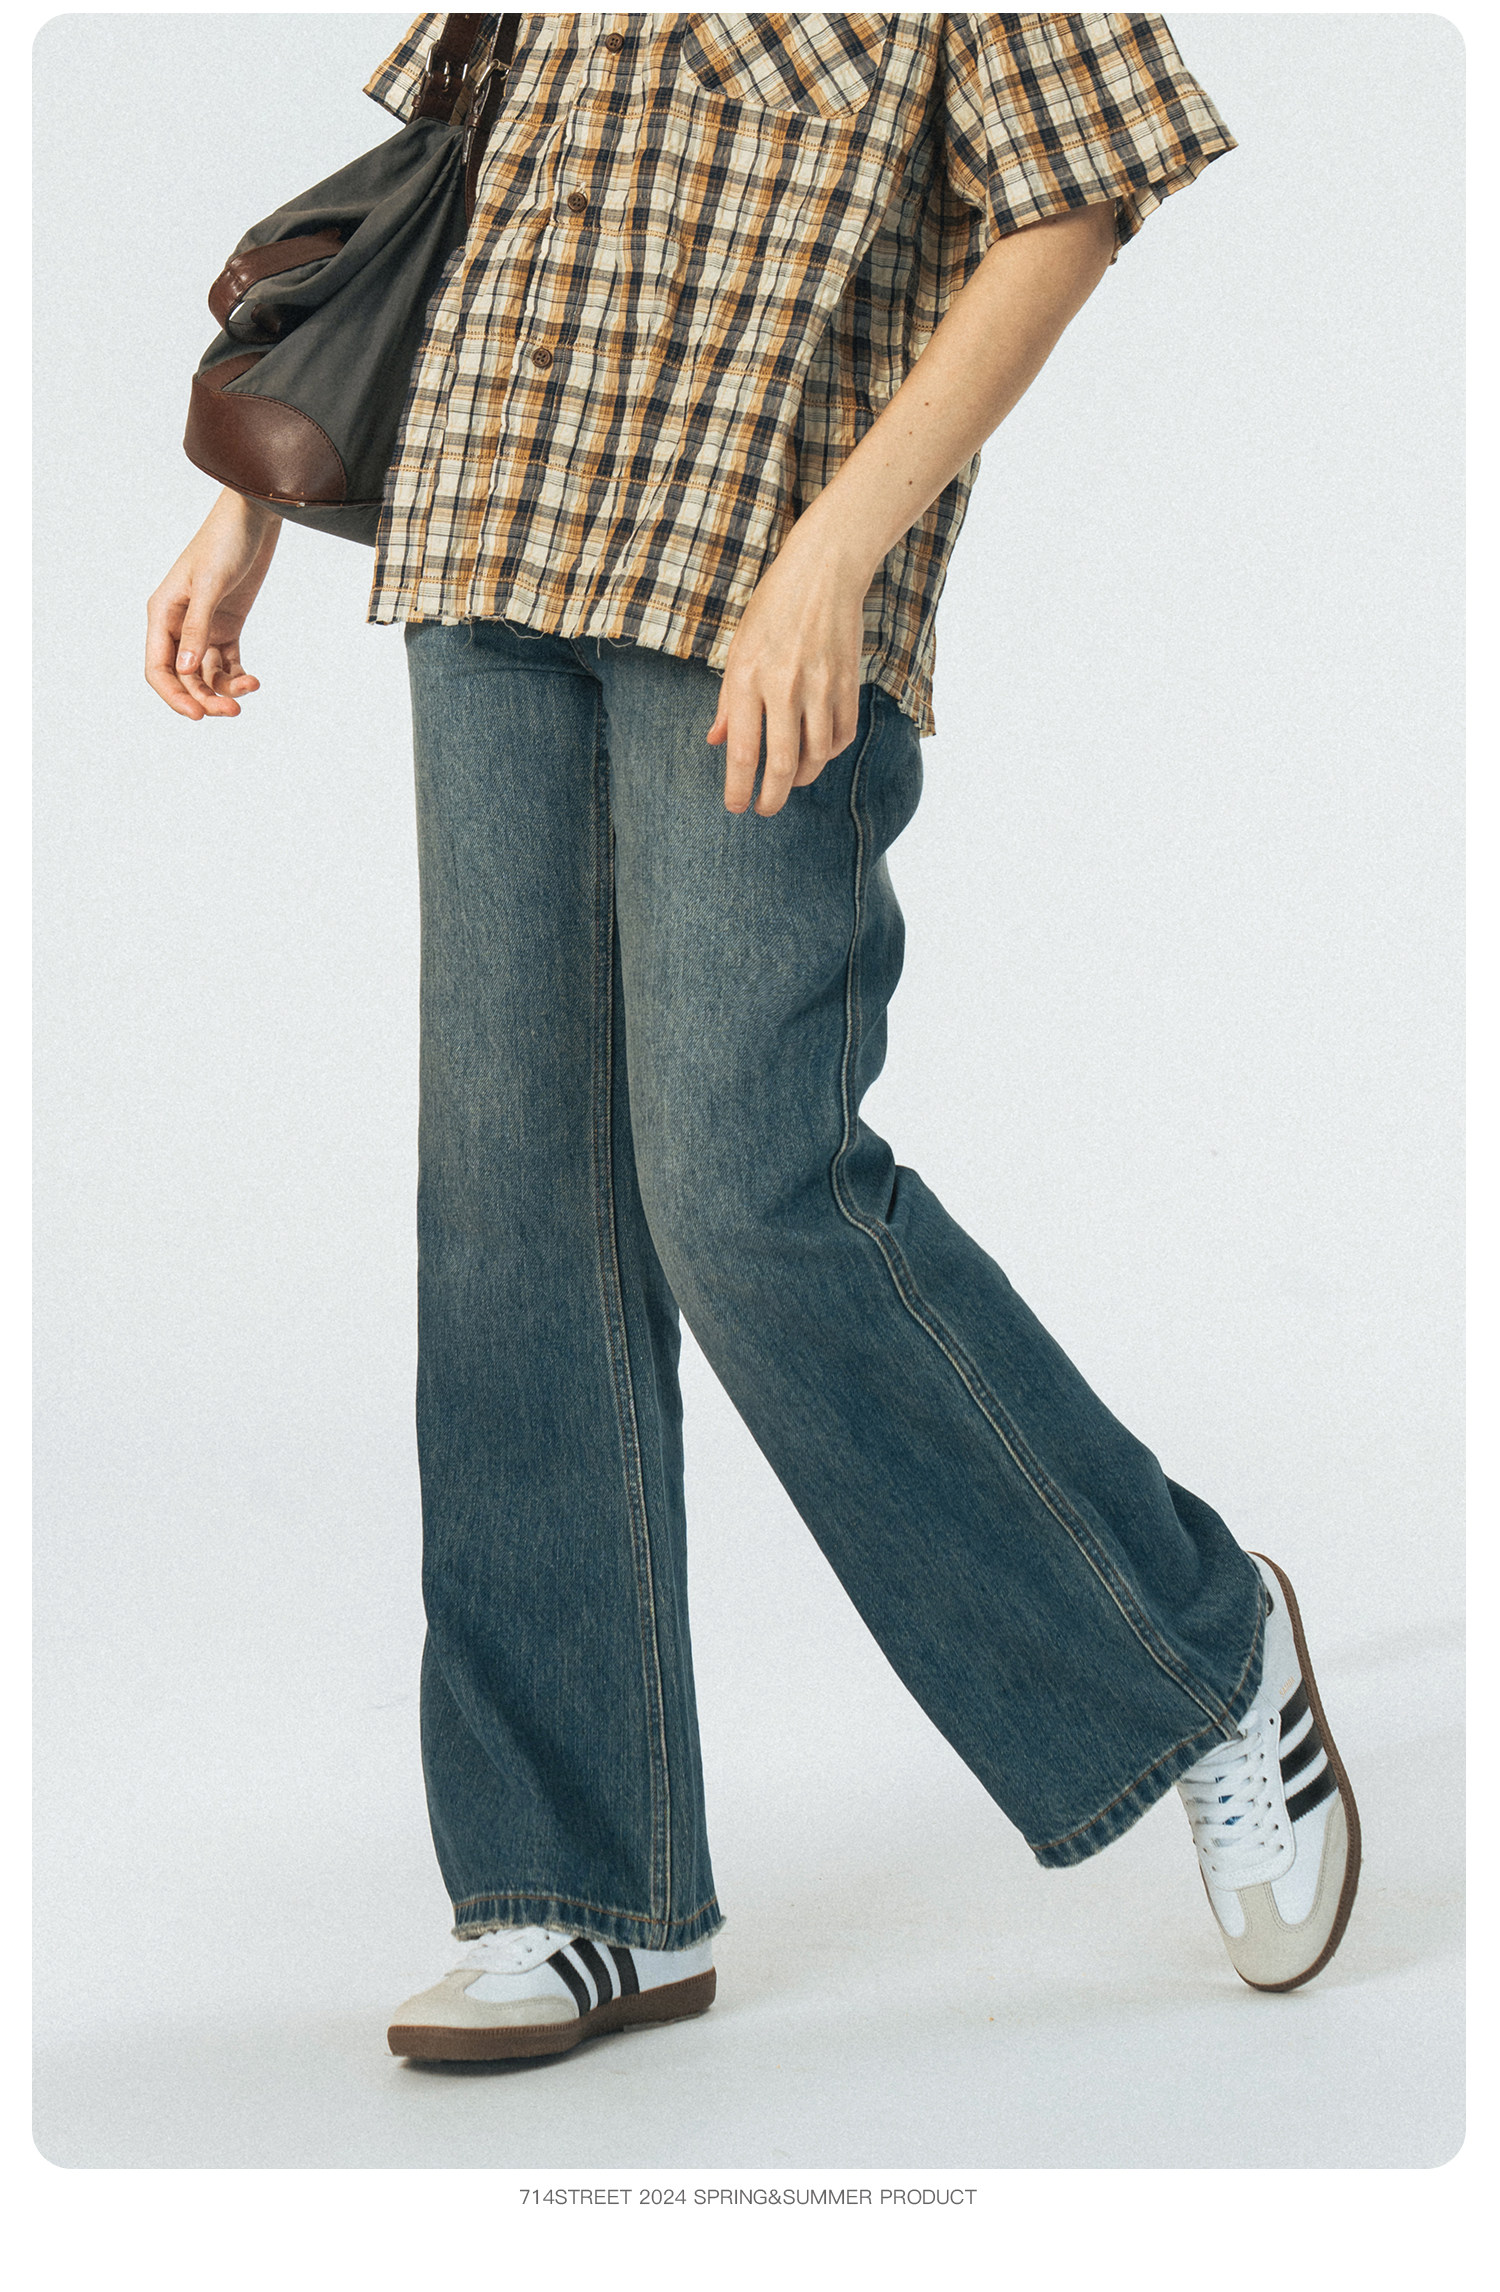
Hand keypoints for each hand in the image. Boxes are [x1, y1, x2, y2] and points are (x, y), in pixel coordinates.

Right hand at [146, 488, 281, 719]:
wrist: (253, 519)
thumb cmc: (225, 542)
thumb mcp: (211, 585)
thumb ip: (197, 628)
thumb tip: (186, 670)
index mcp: (162, 613)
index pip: (158, 668)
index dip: (173, 696)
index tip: (197, 715)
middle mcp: (178, 625)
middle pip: (184, 678)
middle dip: (205, 698)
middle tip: (232, 711)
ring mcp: (204, 628)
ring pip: (207, 675)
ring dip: (224, 690)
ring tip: (249, 691)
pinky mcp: (227, 627)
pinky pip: (228, 664)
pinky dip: (238, 677)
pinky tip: (254, 681)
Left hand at [706, 528, 867, 816]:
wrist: (824, 572)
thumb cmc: (773, 608)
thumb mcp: (738, 648)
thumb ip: (729, 701)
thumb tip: (717, 742)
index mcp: (748, 678)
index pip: (743, 753)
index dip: (739, 789)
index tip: (736, 808)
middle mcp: (784, 687)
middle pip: (781, 765)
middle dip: (771, 798)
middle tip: (764, 810)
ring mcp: (820, 687)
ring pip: (816, 757)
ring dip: (801, 778)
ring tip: (789, 781)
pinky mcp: (847, 684)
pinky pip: (840, 736)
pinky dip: (828, 752)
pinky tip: (816, 752)